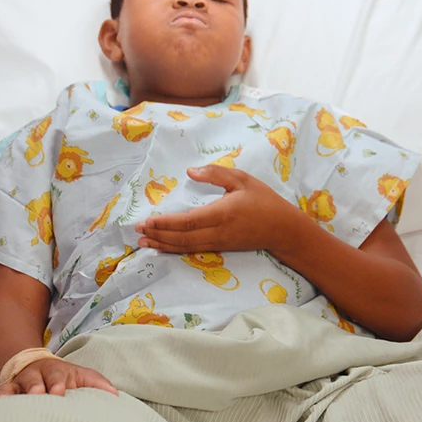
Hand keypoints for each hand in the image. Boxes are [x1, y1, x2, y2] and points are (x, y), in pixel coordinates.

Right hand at [0, 358, 117, 396]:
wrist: (36, 365)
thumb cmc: (65, 377)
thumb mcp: (82, 376)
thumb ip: (98, 384)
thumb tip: (116, 396)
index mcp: (58, 372)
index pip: (59, 376)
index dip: (59, 383)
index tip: (60, 391)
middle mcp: (39, 375)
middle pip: (36, 380)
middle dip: (37, 387)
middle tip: (38, 394)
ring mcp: (23, 382)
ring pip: (18, 386)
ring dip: (18, 393)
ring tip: (18, 402)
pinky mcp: (10, 390)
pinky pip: (3, 392)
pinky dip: (0, 397)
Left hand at [135, 166, 295, 253]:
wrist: (283, 229)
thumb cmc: (264, 201)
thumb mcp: (243, 180)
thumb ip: (216, 174)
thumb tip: (191, 171)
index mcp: (222, 213)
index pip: (188, 221)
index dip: (166, 223)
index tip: (147, 220)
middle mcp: (218, 232)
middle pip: (182, 237)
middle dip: (158, 235)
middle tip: (137, 231)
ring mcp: (219, 243)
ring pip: (186, 247)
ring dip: (163, 244)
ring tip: (143, 242)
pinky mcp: (220, 248)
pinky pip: (193, 249)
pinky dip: (176, 249)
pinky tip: (164, 246)